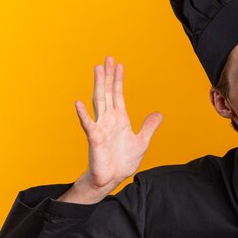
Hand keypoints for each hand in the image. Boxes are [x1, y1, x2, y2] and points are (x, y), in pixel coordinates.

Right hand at [59, 56, 162, 203]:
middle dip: (108, 76)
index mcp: (119, 119)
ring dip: (98, 85)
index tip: (118, 64)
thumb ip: (148, 127)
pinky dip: (83, 114)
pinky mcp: (95, 138)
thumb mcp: (142, 141)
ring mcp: (101, 127)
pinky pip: (88, 124)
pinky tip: (78, 103)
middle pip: (108, 93)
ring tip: (97, 70)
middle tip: (107, 58)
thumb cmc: (123, 161)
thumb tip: (159, 114)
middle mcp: (109, 119)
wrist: (112, 178)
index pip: (118, 94)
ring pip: (99, 102)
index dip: (118, 80)